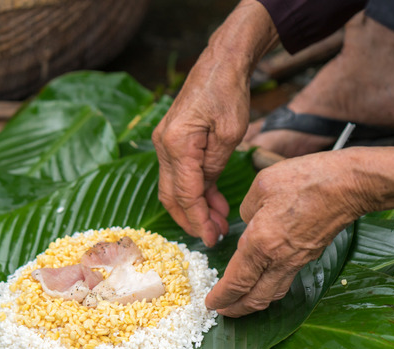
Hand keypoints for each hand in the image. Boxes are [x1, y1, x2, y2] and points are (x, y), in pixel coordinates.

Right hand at [153, 53, 247, 246]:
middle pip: (171, 197)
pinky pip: (179, 175)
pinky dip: (194, 191)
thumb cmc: (228, 93)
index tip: (211, 238)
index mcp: (177, 145)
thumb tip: (205, 194)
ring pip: (174, 188)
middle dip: (192, 220)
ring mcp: (164, 144)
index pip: (185, 194)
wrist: (220, 64)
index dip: (198, 220)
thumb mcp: (229, 134)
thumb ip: (214, 167)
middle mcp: (163, 146)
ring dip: (194, 208)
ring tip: (218, 222)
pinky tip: (213, 201)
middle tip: (213, 237)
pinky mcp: (172, 142)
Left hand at [207, 147, 393, 316]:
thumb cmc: (305, 178)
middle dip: (236, 309)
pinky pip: (285, 280)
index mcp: (261, 242)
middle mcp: (279, 259)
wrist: (350, 185)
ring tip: (239, 303)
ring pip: (273, 294)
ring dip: (253, 303)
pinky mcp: (310, 255)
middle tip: (221, 312)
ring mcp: (298, 260)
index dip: (221, 297)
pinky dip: (269, 288)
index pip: (236, 282)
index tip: (210, 304)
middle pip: (255, 299)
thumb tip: (248, 224)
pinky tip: (262, 281)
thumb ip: (246, 210)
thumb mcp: (261, 186)